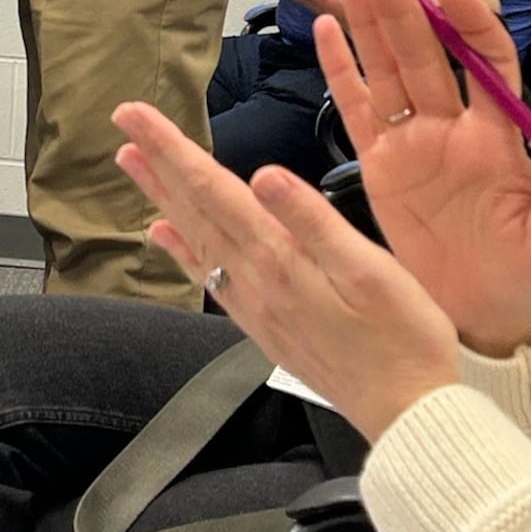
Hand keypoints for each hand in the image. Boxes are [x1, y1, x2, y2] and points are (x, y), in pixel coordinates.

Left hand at [114, 100, 459, 444]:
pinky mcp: (263, 323)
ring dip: (163, 196)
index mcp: (278, 258)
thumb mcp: (370, 271)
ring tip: (133, 163)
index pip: (212, 189)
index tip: (135, 115)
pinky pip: (208, 276)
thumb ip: (312, 220)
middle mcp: (254, 280)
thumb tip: (263, 175)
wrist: (407, 416)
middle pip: (195, 207)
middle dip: (158, 160)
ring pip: (196, 237)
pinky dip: (182, 250)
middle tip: (123, 120)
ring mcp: (254, 304)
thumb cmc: (404, 340)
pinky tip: (165, 237)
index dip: (171, 148)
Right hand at [313, 0, 530, 356]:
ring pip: (387, 68)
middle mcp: (452, 127)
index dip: (468, 25)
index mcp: (497, 136)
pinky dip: (339, 69)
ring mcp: (412, 143)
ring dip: (369, 21)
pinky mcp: (379, 167)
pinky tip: (324, 28)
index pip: (484, 62)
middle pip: (424, 53)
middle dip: (401, 5)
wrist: (493, 324)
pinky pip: (355, 108)